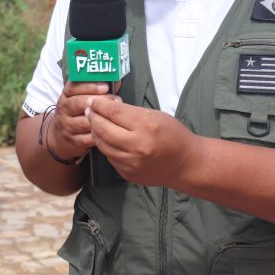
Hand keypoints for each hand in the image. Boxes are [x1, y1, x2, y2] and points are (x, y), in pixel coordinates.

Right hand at [47, 81, 113, 163]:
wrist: (58, 137)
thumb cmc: (75, 114)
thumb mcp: (77, 99)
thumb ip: (94, 90)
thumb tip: (116, 81)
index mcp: (65, 97)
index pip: (73, 87)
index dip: (89, 86)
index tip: (105, 86)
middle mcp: (64, 110)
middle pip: (77, 103)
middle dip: (98, 101)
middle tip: (116, 100)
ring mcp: (67, 126)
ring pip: (84, 122)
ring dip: (101, 118)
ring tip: (115, 115)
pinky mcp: (74, 141)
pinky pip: (88, 138)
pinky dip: (100, 134)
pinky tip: (110, 131)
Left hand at [84, 95, 198, 186]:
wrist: (186, 164)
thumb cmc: (173, 135)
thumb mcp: (156, 116)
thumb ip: (131, 111)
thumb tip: (107, 106)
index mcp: (146, 127)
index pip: (113, 112)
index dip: (99, 105)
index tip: (93, 100)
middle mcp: (137, 146)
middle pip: (103, 129)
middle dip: (93, 117)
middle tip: (89, 110)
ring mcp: (131, 163)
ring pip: (102, 144)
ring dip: (95, 132)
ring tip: (95, 123)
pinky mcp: (127, 174)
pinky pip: (109, 157)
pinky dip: (106, 146)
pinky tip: (107, 139)